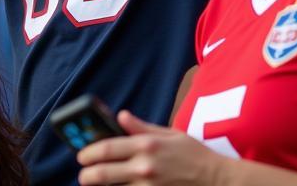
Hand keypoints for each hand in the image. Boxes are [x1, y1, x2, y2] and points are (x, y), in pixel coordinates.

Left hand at [77, 111, 223, 185]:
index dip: (89, 152)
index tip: (81, 154)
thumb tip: (121, 117)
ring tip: (95, 182)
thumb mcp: (168, 133)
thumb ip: (141, 127)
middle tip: (83, 174)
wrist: (215, 179)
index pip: (107, 148)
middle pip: (105, 174)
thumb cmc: (193, 153)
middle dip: (88, 174)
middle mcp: (144, 167)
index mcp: (146, 145)